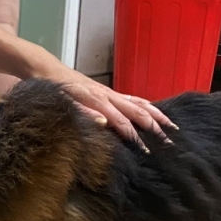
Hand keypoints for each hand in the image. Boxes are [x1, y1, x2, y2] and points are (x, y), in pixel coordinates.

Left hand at [47, 64, 175, 150]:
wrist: (48, 70)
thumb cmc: (55, 89)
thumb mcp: (64, 102)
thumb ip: (84, 112)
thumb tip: (105, 123)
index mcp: (97, 101)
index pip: (122, 122)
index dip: (134, 137)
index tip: (146, 151)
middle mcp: (108, 96)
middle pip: (136, 112)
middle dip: (153, 127)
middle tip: (168, 143)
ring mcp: (110, 92)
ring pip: (139, 103)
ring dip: (156, 115)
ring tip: (172, 127)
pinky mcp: (109, 91)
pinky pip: (133, 98)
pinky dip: (147, 105)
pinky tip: (156, 112)